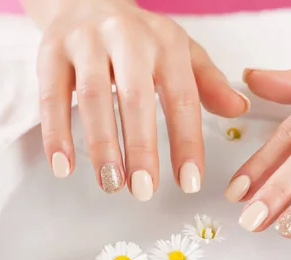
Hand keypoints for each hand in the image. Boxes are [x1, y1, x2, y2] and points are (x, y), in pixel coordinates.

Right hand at [34, 0, 248, 199]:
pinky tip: (63, 166)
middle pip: (136, 98)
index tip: (189, 182)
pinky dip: (56, 133)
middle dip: (141, 148)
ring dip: (102, 146)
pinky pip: (51, 95)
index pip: (182, 98)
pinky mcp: (51, 50)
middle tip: (144, 190)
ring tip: (111, 184)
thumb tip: (239, 109)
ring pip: (93, 97)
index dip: (187, 142)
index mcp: (166, 43)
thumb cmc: (139, 37)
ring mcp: (86, 42)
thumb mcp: (180, 52)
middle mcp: (127, 38)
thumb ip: (208, 83)